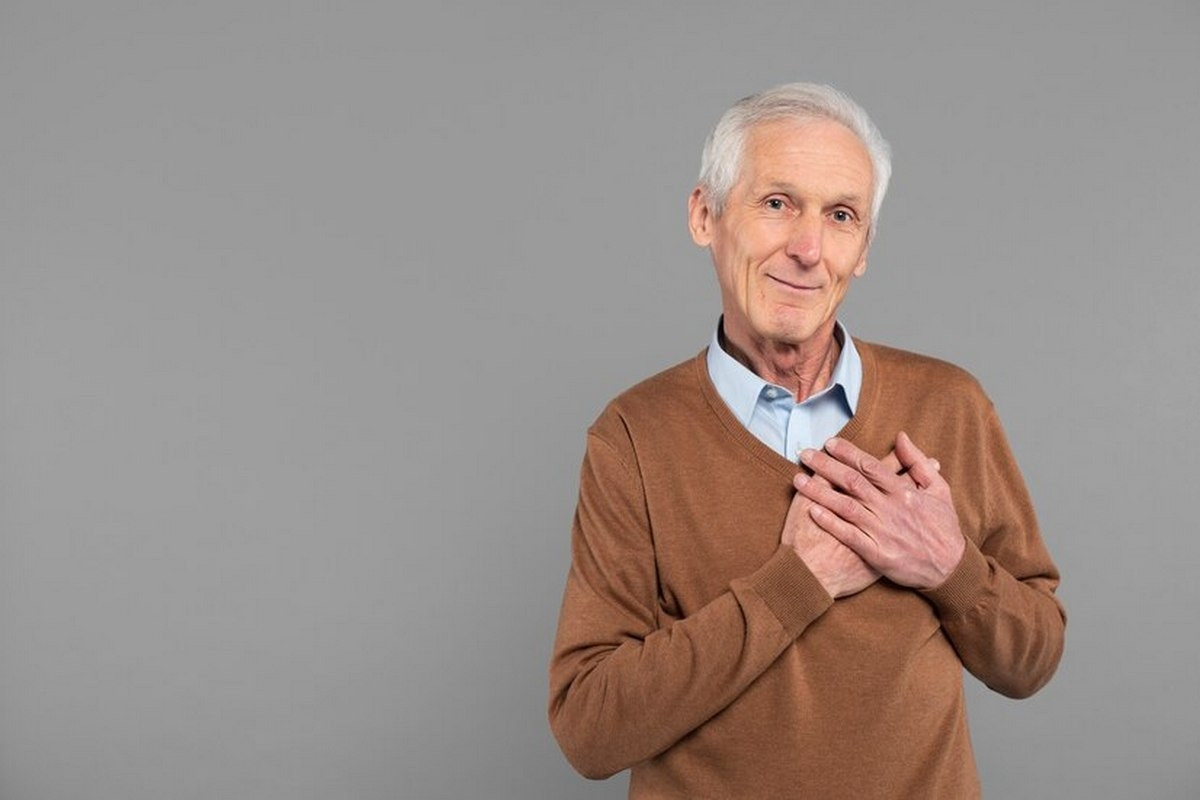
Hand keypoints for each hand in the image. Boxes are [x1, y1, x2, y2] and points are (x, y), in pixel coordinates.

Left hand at [794, 432, 965, 589]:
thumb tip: (901, 436)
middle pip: (852, 482)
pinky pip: (848, 535)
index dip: (848, 453)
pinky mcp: (877, 554)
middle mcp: (891, 509)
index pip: (870, 466)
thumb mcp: (939, 490)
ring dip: (819, 491)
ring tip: (798, 479)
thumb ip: (917, 462)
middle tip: (805, 454)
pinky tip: (812, 512)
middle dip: (826, 466)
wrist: (950, 568)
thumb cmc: (943, 527)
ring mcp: (883, 531)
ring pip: (845, 506)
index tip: (829, 443)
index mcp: (904, 492)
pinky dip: (830, 523)